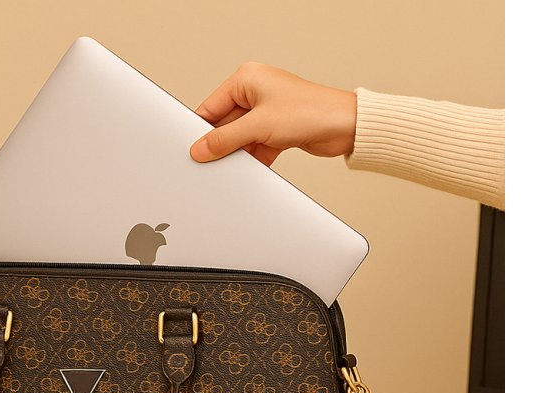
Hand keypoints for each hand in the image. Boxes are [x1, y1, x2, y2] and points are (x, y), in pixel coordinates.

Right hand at [190, 62, 356, 165]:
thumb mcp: (258, 126)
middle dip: (221, 144)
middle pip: (225, 124)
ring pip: (240, 138)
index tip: (192, 149)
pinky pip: (255, 146)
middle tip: (211, 162)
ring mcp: (267, 112)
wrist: (345, 126)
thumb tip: (200, 148)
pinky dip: (253, 158)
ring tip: (234, 166)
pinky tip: (251, 168)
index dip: (201, 130)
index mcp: (246, 79)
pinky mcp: (277, 129)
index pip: (211, 106)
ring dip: (239, 153)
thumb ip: (224, 139)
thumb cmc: (310, 111)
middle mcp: (256, 92)